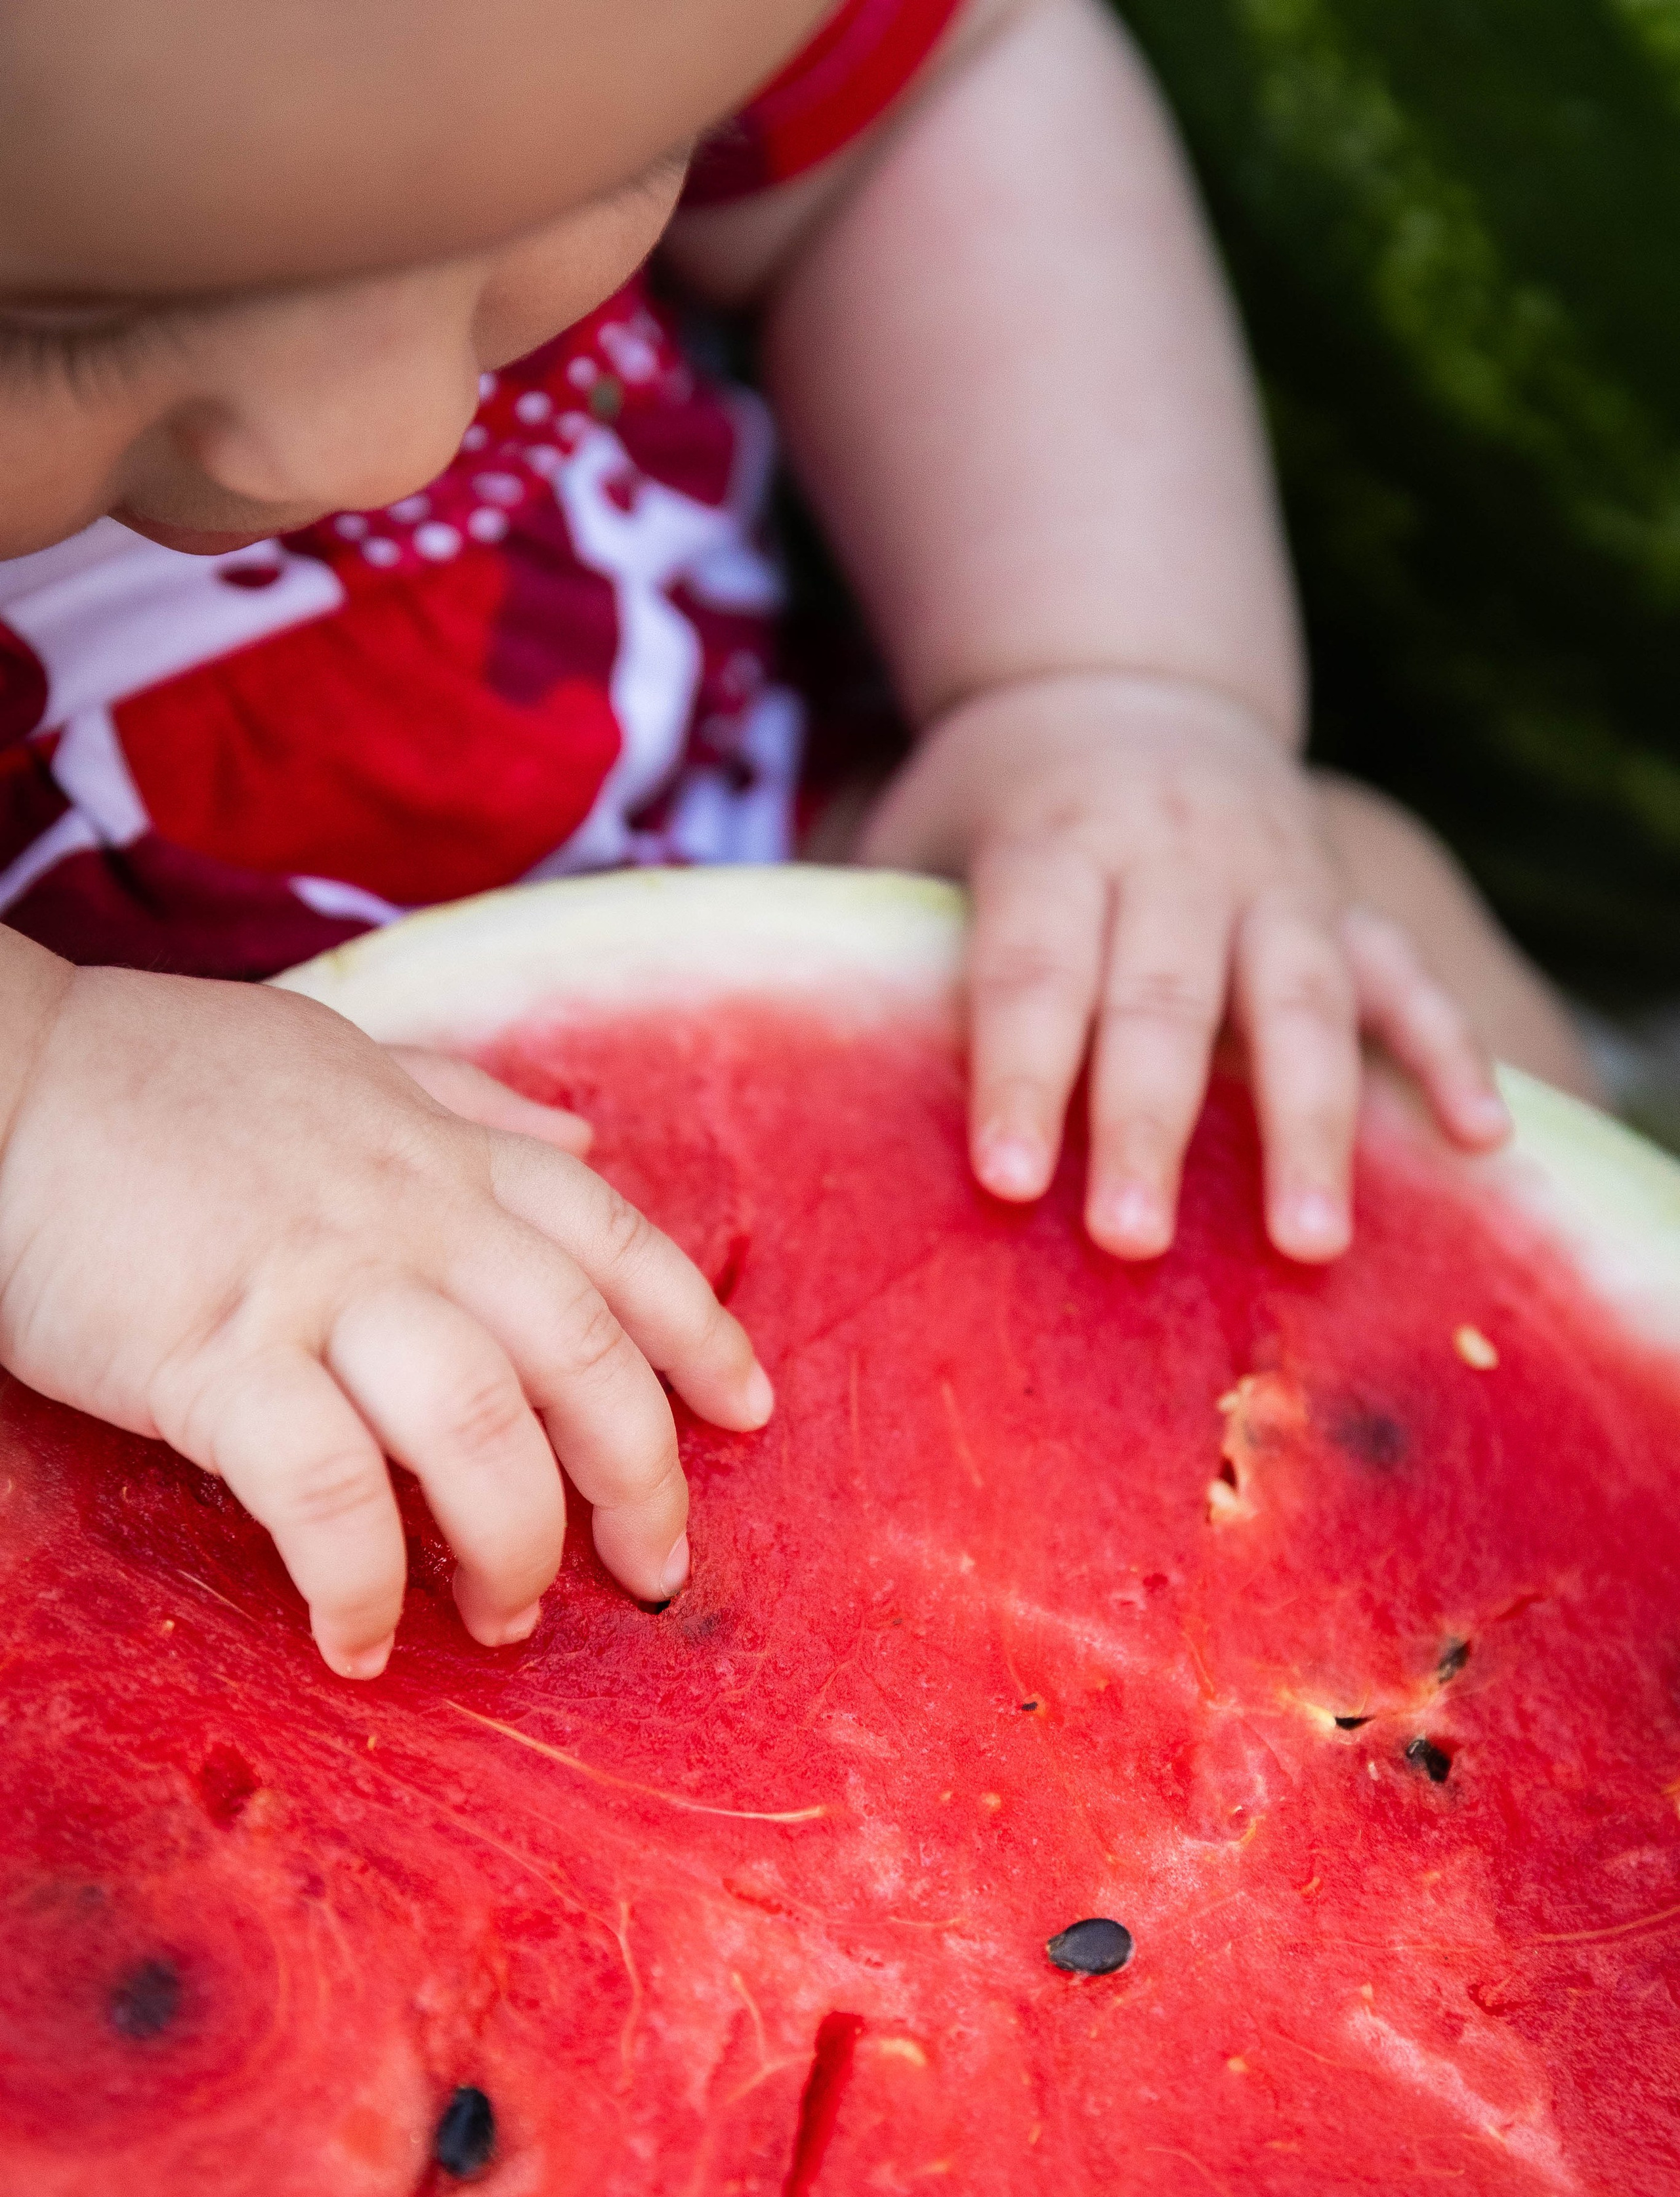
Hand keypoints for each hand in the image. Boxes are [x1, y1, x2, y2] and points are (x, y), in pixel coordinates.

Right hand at [0, 965, 770, 1676]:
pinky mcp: (216, 1354)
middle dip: (640, 1478)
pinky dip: (360, 1579)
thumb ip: (467, 1105)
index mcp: (446, 1155)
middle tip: (650, 1572)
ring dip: (513, 1543)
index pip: (618, 1246)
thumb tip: (581, 1139)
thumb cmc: (160, 1078)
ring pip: (479, 1427)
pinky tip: (359, 1639)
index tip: (750, 1416)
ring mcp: (317, 1284)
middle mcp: (410, 1218)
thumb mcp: (343, 1058)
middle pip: (578, 1356)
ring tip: (503, 1620)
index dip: (698, 1336)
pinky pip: (325, 1491)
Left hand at [859, 671, 1509, 1259]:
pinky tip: (1483, 1145)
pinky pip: (1408, 977)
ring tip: (1308, 1243)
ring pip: (1300, 1001)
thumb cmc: (990, 798)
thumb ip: (864, 924)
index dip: (1022, 1072)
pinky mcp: (1345, 898)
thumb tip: (742, 1030)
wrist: (1122, 678)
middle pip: (1163, 999)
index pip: (1033, 966)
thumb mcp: (911, 827)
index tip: (1011, 1179)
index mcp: (1051, 840)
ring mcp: (1274, 877)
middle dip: (1151, 1123)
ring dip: (1311, 1123)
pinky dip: (1449, 1054)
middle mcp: (1170, 855)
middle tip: (1133, 1242)